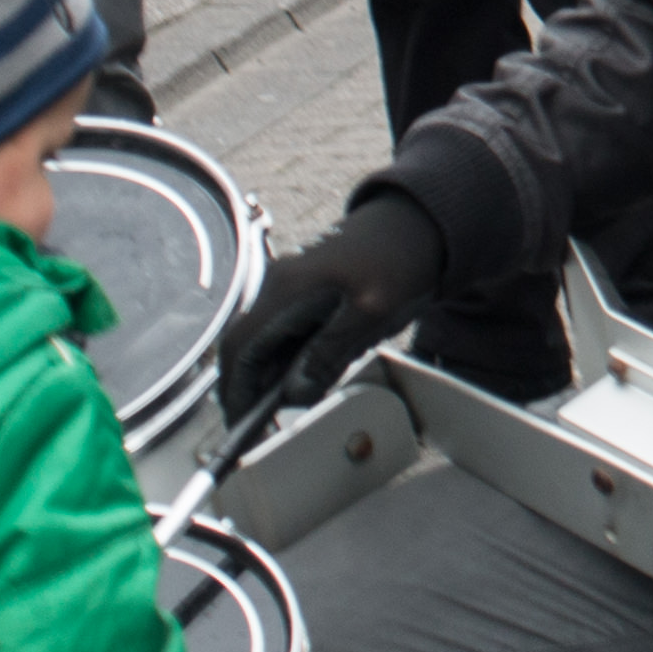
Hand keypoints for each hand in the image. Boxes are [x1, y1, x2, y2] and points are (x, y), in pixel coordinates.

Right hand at [217, 188, 445, 422]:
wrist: (417, 224)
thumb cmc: (397, 261)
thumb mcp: (370, 312)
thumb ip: (329, 352)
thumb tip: (294, 393)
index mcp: (286, 290)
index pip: (240, 346)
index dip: (235, 389)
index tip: (239, 424)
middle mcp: (278, 287)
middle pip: (243, 345)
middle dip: (243, 387)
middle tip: (253, 427)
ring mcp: (289, 289)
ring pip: (261, 341)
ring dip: (262, 377)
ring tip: (272, 415)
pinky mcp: (304, 294)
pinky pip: (282, 333)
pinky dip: (282, 362)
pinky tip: (298, 383)